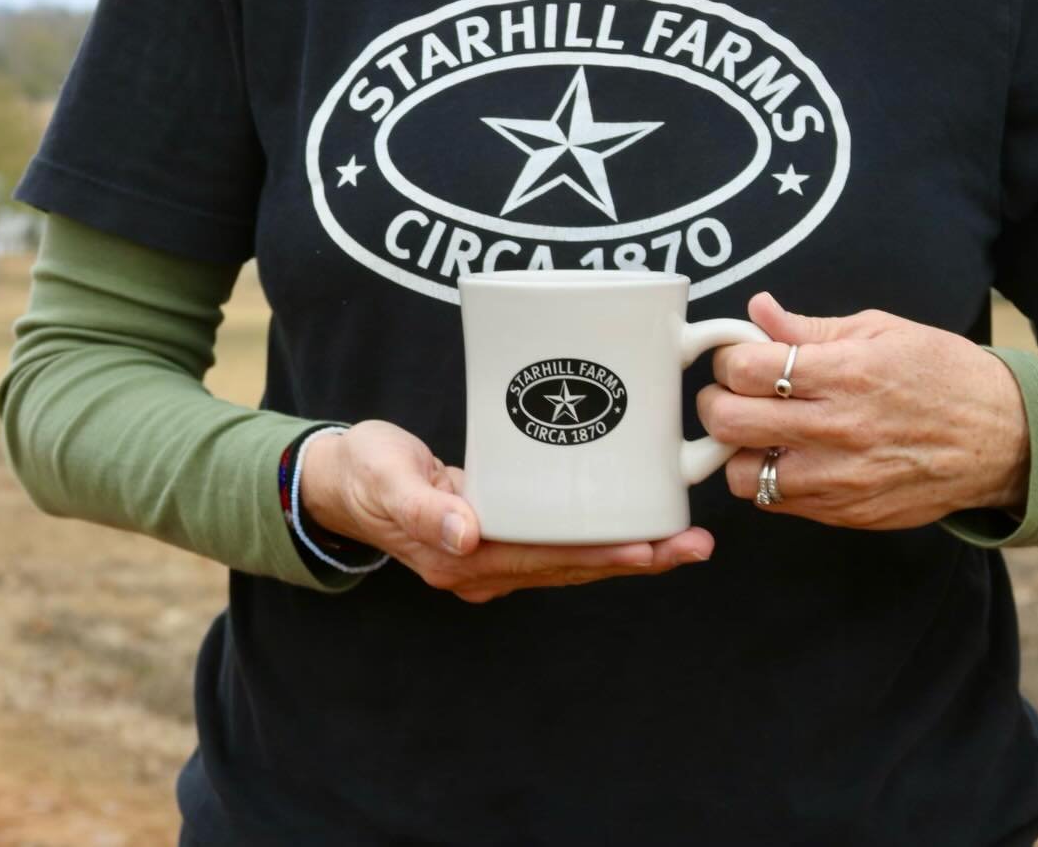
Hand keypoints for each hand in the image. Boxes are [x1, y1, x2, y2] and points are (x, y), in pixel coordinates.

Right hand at [298, 420, 713, 601]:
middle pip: (572, 565)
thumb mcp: (386, 478)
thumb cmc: (365, 471)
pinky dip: (600, 536)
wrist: (342, 480)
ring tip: (685, 542)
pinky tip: (636, 523)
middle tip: (695, 546)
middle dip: (637, 558)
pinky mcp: (497, 535)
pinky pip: (558, 543)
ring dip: (629, 551)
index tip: (651, 547)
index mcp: (461, 558)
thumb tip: (463, 535)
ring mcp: (491, 555)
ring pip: (572, 558)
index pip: (545, 559)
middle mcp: (482, 566)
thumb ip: (422, 506)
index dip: (600, 554)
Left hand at [696, 294, 1029, 529]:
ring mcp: (841, 479)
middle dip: (716, 404)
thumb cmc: (943, 375)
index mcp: (846, 374)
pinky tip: (791, 457)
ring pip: (742, 475)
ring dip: (739, 452)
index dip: (728, 360)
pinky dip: (771, 480)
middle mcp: (838, 430)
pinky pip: (778, 502)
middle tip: (732, 395)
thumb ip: (809, 328)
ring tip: (761, 434)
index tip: (737, 358)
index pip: (745, 368)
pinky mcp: (847, 513)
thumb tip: (758, 310)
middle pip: (729, 422)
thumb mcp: (881, 332)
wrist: (1004, 438)